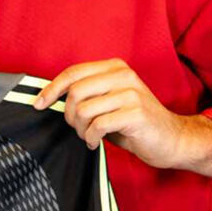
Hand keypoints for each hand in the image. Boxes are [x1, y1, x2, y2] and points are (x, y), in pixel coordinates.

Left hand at [33, 58, 211, 182]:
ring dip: (80, 129)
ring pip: (84, 109)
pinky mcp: (136, 113)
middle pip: (75, 92)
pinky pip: (97, 125)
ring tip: (89, 135)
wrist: (173, 140)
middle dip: (69, 115)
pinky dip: (90, 138)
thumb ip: (86, 95)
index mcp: (114, 68)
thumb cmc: (135, 123)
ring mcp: (131, 93)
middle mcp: (123, 75)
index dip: (51, 89)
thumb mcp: (108, 102)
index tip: (38, 103)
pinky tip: (95, 142)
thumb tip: (48, 98)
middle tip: (78, 128)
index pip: (73, 72)